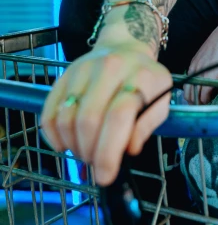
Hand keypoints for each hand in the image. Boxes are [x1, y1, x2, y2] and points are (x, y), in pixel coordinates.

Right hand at [40, 41, 172, 185]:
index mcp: (139, 77)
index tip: (106, 176)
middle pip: (89, 120)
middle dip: (90, 152)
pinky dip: (53, 137)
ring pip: (66, 118)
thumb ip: (147, 126)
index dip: (109, 152)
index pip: (118, 116)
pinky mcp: (63, 76)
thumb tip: (128, 150)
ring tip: (86, 152)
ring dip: (73, 146)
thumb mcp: (160, 101)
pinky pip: (49, 113)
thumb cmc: (145, 82)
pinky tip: (67, 144)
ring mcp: (82, 70)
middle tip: (97, 164)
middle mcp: (109, 69)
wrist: (125, 48)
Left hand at [183, 12, 217, 104]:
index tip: (195, 100)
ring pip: (194, 94)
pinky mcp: (210, 76)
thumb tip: (213, 72)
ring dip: (198, 103)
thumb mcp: (213, 53)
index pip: (187, 82)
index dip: (190, 93)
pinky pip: (204, 93)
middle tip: (199, 108)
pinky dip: (205, 100)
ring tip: (203, 109)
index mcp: (194, 62)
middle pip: (187, 91)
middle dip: (192, 101)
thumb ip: (210, 63)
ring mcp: (201, 72)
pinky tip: (209, 103)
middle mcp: (194, 68)